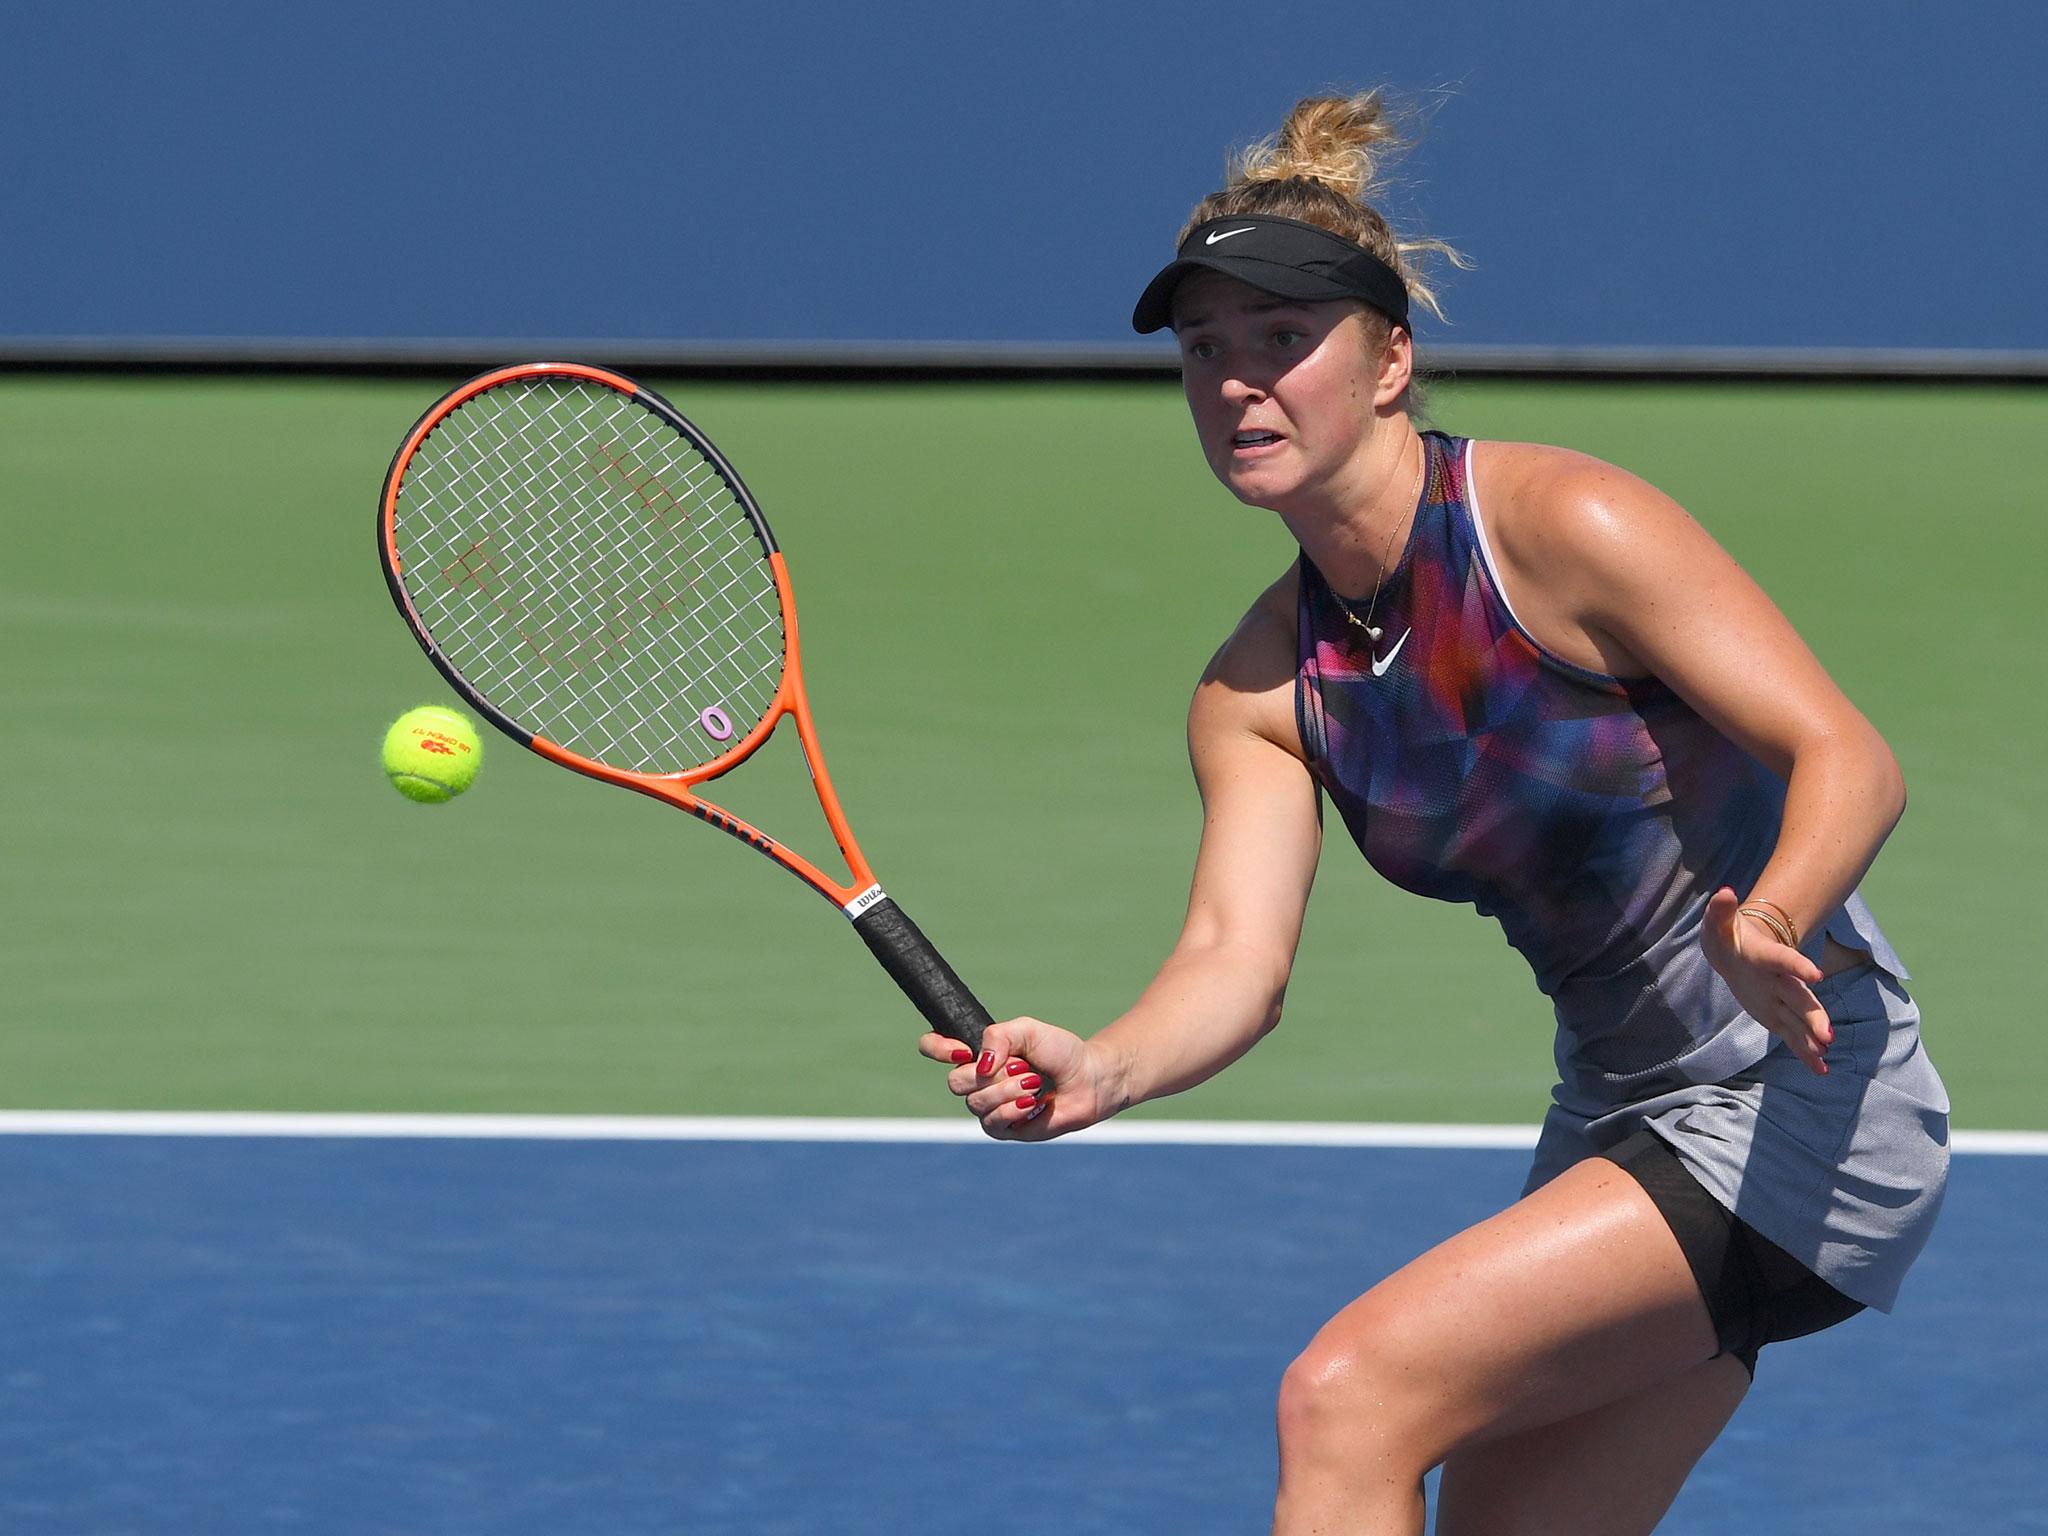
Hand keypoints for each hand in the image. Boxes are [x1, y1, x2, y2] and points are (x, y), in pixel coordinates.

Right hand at [918, 1017, 1116, 1140]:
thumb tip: (978, 1064)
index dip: (938, 1048)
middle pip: (955, 1081)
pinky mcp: (1003, 1128)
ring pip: (976, 1103)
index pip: (932, 1046)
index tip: (963, 1050)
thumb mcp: (1027, 1030)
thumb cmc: (1060, 1051)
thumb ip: (997, 1037)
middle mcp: (977, 1080)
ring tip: (1035, 1084)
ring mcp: (988, 1105)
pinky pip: (992, 1123)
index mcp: (977, 1052)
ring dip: (1009, 1091)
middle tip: (1024, 1067)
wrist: (1088, 1079)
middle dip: (993, 1075)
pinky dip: (1014, 1110)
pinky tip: (1035, 1104)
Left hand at [1702, 887, 1831, 1074]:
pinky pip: (1792, 1035)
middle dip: (1813, 1016)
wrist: (1739, 948)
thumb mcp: (1719, 923)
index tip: (1815, 974)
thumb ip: (1721, 911)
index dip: (1798, 965)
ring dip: (1811, 1036)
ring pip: (1799, 1019)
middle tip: (1827, 1035)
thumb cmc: (1729, 934)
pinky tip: (1821, 1069)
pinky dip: (1805, 1052)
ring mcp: (1780, 998)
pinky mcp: (1776, 1014)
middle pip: (1799, 997)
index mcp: (1766, 956)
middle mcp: (1779, 979)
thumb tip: (1724, 893)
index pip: (1783, 959)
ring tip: (1825, 1054)